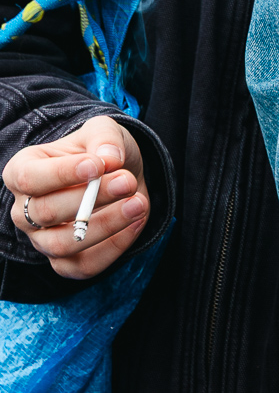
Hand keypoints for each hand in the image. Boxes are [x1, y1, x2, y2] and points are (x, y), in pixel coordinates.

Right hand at [3, 114, 148, 278]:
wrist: (118, 175)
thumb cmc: (100, 151)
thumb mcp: (103, 130)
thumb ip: (105, 138)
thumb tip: (110, 159)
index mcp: (22, 170)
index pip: (28, 177)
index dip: (61, 173)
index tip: (97, 166)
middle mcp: (25, 210)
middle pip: (46, 212)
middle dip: (90, 198)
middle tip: (127, 182)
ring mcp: (41, 240)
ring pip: (63, 245)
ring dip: (105, 225)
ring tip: (138, 203)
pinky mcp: (64, 263)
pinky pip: (84, 266)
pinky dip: (114, 247)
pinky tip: (136, 222)